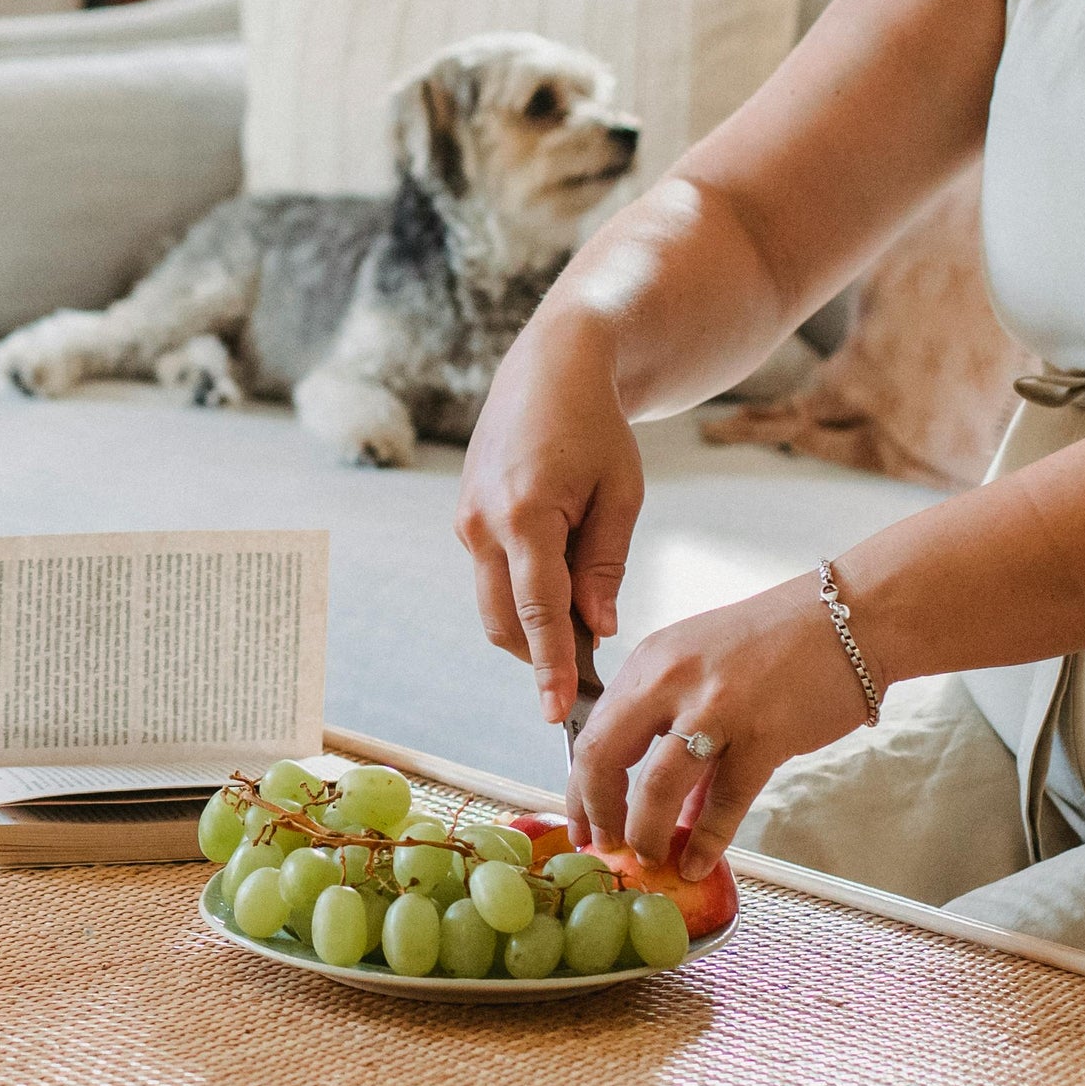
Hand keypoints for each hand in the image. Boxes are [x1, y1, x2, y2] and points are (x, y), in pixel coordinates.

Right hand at [456, 318, 643, 725]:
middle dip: (541, 657)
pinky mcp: (465, 520)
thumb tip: (600, 629)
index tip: (559, 715)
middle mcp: (482, 522)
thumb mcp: (620, 493)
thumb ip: (605, 564)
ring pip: (494, 606)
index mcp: (525, 514)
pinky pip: (492, 578)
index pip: (538, 612)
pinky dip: (523, 597)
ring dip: (533, 629)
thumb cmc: (596, 427)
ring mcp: (466, 522)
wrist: (549, 369)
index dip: (551, 668)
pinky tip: (562, 587)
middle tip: (592, 675)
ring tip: (584, 624)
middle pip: (504, 623)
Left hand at [565, 575, 876, 874]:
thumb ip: (678, 729)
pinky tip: (697, 863)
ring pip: (656, 787)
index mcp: (651, 661)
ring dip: (644, 833)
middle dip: (596, 812)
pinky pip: (723, 803)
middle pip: (604, 756)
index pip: (593, 730)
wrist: (850, 616)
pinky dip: (705, 841)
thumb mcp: (707, 669)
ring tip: (648, 857)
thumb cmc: (780, 641)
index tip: (582, 821)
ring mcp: (716, 707)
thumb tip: (667, 804)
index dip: (580, 786)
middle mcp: (672, 680)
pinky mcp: (763, 735)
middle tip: (602, 845)